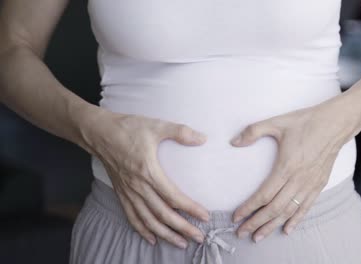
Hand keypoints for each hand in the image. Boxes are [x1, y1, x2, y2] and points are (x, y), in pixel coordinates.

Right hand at [79, 109, 210, 248]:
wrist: (98, 132)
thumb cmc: (128, 128)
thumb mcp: (156, 126)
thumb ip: (181, 132)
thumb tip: (203, 138)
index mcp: (148, 171)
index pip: (173, 197)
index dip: (190, 208)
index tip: (205, 216)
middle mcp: (138, 186)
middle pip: (162, 214)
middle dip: (182, 228)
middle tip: (199, 237)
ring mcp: (128, 192)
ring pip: (148, 220)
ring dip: (165, 234)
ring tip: (181, 243)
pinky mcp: (121, 193)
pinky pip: (131, 216)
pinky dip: (142, 230)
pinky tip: (153, 239)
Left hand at [229, 100, 357, 242]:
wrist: (335, 123)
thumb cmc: (305, 122)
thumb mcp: (277, 122)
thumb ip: (253, 131)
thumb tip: (234, 142)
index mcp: (286, 166)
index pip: (264, 194)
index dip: (249, 207)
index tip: (236, 216)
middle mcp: (299, 179)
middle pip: (274, 208)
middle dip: (256, 222)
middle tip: (242, 233)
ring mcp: (310, 184)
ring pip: (289, 211)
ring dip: (272, 225)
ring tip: (258, 236)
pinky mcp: (319, 184)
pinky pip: (306, 207)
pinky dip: (296, 220)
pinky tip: (286, 230)